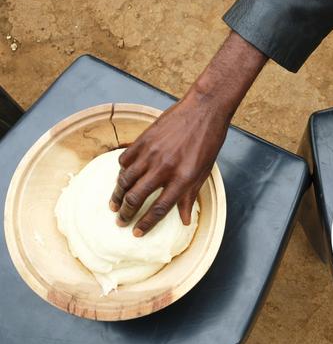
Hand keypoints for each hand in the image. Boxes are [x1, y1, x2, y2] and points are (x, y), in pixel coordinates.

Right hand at [109, 31, 267, 235]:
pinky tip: (121, 178)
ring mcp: (151, 153)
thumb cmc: (208, 143)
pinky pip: (125, 160)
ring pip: (125, 180)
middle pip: (136, 197)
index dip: (146, 224)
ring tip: (114, 204)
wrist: (204, 111)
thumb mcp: (204, 173)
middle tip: (120, 221)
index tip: (136, 232)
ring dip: (117, 194)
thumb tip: (183, 221)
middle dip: (125, 213)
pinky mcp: (143, 140)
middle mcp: (164, 168)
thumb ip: (189, 197)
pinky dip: (121, 171)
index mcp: (182, 179)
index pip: (159, 209)